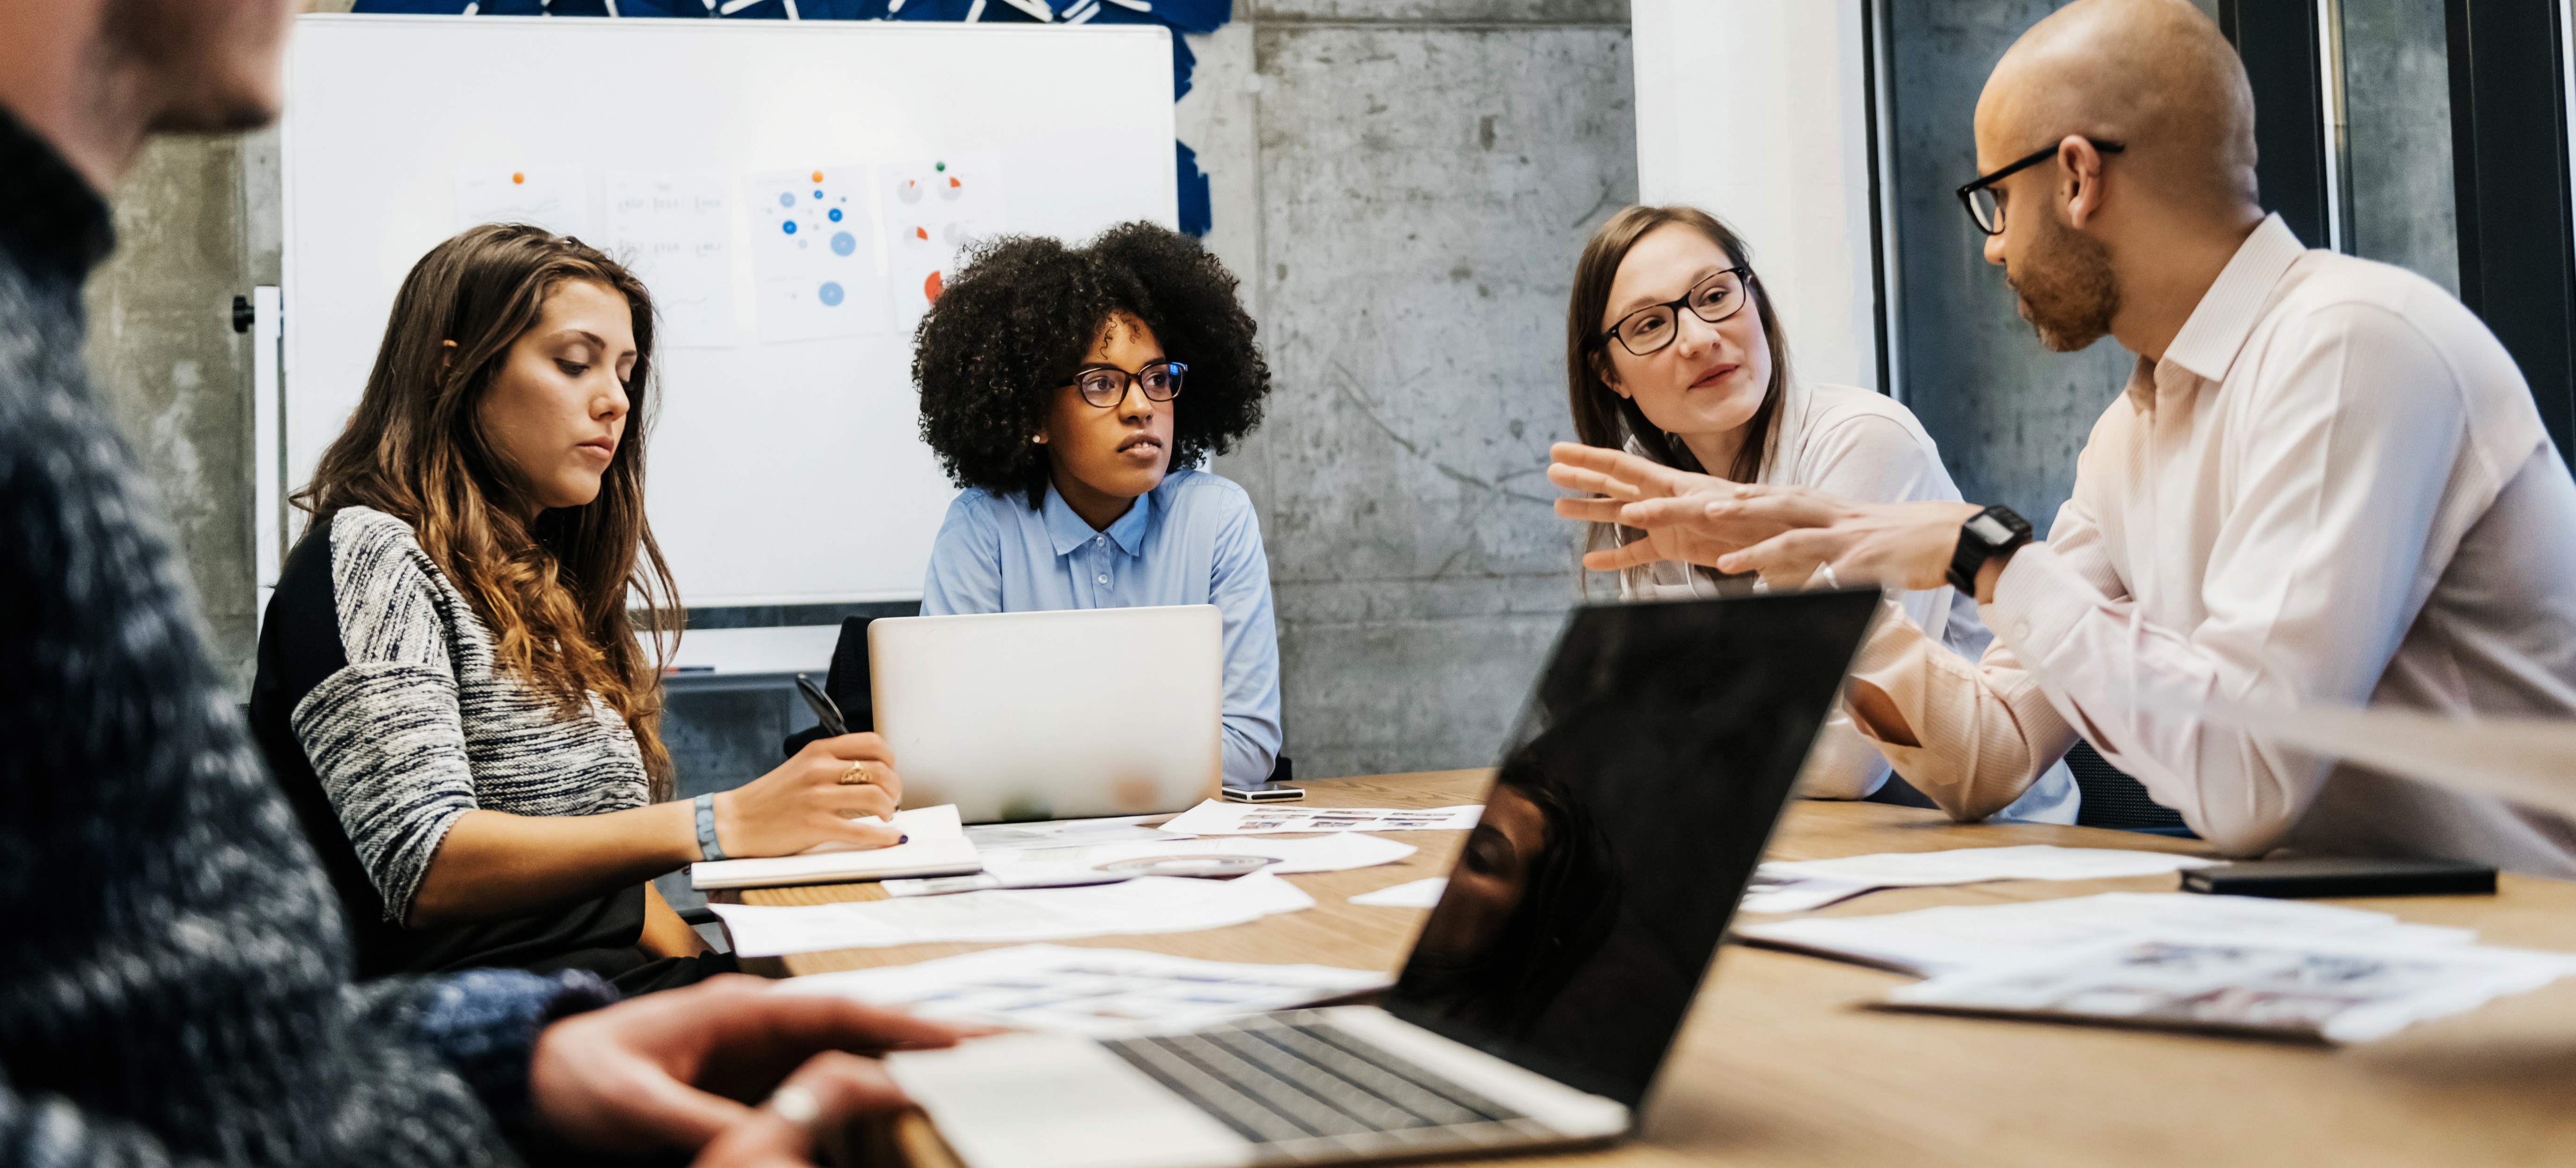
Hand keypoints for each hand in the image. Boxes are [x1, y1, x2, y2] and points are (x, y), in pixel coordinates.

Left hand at [529, 974, 962, 1153]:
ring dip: (907, 1070)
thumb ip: (694, 1117)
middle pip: (862, 1032)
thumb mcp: (632, 1100)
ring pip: (851, 1061)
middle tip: (1000, 1054)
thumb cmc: (579, 1074)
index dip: (903, 1025)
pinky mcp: (752, 1087)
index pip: (838, 1014)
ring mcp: (761, 1057)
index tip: (959, 1039)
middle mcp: (762, 1028)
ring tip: (972, 1086)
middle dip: (929, 1042)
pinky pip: (820, 1092)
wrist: (536, 1073)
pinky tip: (902, 1116)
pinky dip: (867, 1098)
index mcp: (741, 1012)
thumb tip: (755, 1142)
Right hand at [717, 733, 908, 856]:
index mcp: (818, 751)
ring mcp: (818, 797)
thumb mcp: (801, 766)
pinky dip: (883, 836)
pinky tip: (890, 837)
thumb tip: (872, 773)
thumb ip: (832, 763)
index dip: (890, 759)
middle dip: (895, 787)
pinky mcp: (816, 825)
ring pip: (876, 796)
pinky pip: (862, 831)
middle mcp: (819, 769)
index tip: (891, 772)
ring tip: (885, 815)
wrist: (736, 821)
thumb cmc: (770, 797)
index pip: (872, 743)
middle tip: (893, 799)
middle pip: (880, 770)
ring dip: (890, 808)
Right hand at [1548, 442, 1756, 569]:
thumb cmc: (1748, 516)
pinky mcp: (1672, 548)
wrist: (1774, 538)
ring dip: (1590, 511)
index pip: (1620, 465)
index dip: (1587, 457)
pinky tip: (1591, 561)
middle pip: (1612, 484)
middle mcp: (1661, 498)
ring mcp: (1663, 523)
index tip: (1558, 451)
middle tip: (1551, 471)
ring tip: (1559, 507)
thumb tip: (1629, 513)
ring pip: (1618, 515)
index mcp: (1668, 482)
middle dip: (1582, 476)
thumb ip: (1669, 512)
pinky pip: (1636, 553)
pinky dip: (1614, 558)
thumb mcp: (1708, 510)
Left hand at [1708, 492, 1983, 592]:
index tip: (1711, 494)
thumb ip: (1827, 544)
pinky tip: (1788, 599)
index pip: (1780, 496)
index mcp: (1831, 508)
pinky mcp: (1869, 563)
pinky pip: (1833, 577)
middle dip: (1735, 508)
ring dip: (1758, 551)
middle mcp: (1835, 517)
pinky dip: (1809, 589)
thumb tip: (1800, 565)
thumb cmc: (1906, 538)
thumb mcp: (1860, 533)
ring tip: (1724, 562)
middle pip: (1775, 506)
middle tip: (1700, 509)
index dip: (1745, 495)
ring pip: (1795, 539)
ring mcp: (1850, 539)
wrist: (1956, 535)